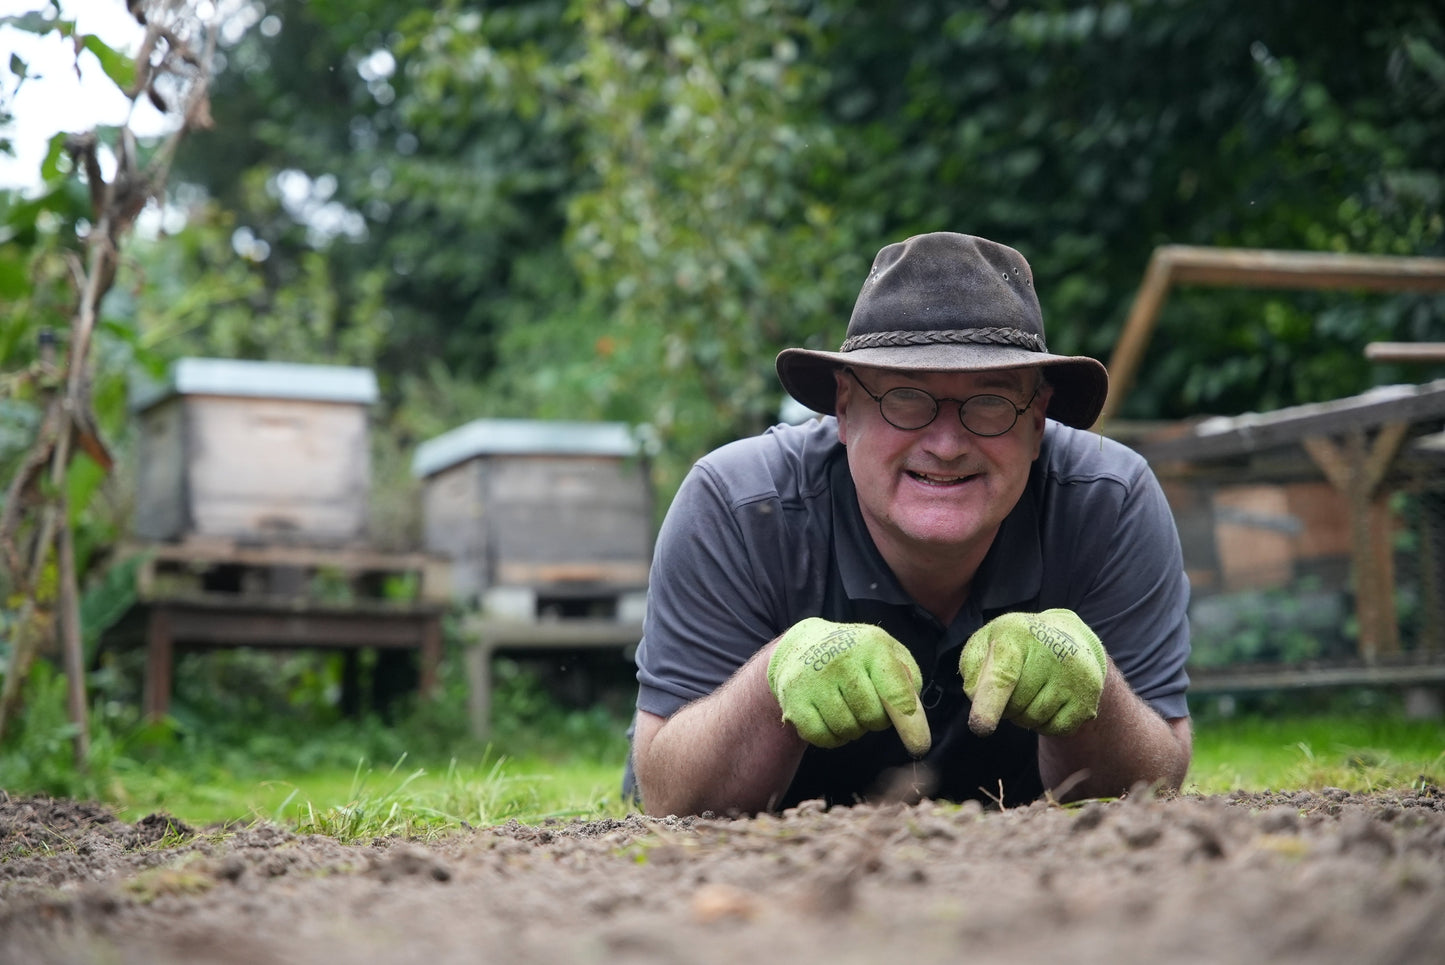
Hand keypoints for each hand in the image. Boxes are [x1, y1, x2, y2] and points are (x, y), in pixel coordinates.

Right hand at [766, 618, 930, 756]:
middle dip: (877, 719)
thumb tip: (913, 722)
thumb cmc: (858, 655)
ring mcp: (814, 680)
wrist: (805, 644)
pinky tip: (831, 719)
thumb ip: (908, 684)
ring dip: (854, 729)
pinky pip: (822, 738)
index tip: (919, 746)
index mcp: (872, 646)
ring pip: (847, 730)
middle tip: (868, 704)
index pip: (896, 693)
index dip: (910, 723)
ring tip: (848, 707)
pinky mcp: (794, 700)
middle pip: (872, 717)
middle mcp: (841, 660)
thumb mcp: (889, 654)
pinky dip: (832, 738)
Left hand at [959, 609, 1107, 736]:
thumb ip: (972, 669)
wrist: (1068, 636)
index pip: (1002, 675)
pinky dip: (1044, 724)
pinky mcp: (1088, 698)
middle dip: (1004, 706)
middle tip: (1012, 688)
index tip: (981, 726)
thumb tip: (978, 699)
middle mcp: (1051, 653)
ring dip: (1023, 716)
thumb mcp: (987, 642)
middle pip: (1014, 705)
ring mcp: (1074, 676)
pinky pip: (1056, 729)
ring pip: (1034, 719)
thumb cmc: (1017, 644)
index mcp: (1017, 636)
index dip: (989, 703)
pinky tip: (1047, 702)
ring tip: (1029, 692)